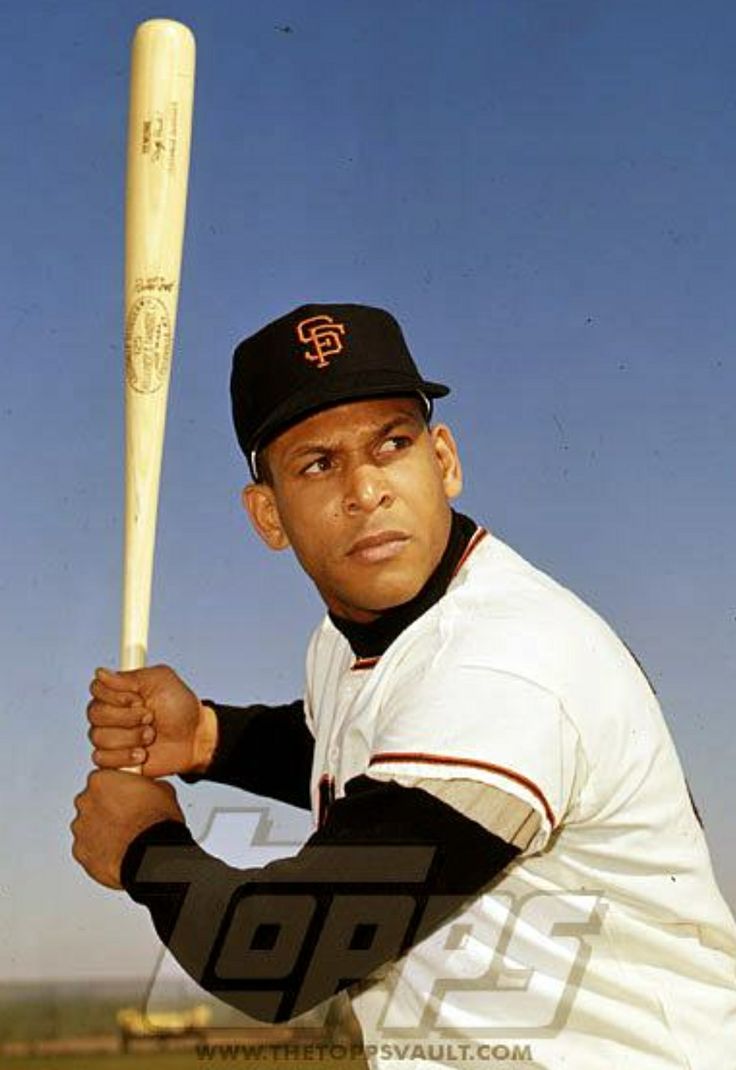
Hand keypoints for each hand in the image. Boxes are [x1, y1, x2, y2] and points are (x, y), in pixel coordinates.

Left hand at [71, 769, 184, 888]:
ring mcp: (80, 827)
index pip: (103, 778)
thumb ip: (145, 784)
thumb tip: (149, 787)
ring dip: (101, 829)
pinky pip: (87, 847)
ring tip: (123, 837)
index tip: (128, 796)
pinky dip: (99, 849)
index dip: (117, 788)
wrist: (151, 855)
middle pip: (92, 800)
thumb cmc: (156, 821)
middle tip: (126, 818)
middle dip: (105, 808)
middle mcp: (85, 801)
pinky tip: (117, 851)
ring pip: (88, 825)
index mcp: (101, 780)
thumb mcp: (161, 789)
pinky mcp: (80, 851)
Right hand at [87, 664, 217, 777]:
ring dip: (130, 737)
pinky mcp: (114, 759)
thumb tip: (100, 673)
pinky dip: (123, 757)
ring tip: (151, 736)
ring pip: (98, 737)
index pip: (96, 689)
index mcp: (119, 692)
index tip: (138, 699)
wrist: (194, 737)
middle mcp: (111, 713)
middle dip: (127, 718)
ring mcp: (111, 736)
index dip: (116, 696)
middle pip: (95, 714)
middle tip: (150, 718)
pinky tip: (142, 754)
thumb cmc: (180, 707)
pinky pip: (101, 759)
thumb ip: (131, 677)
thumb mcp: (161, 681)